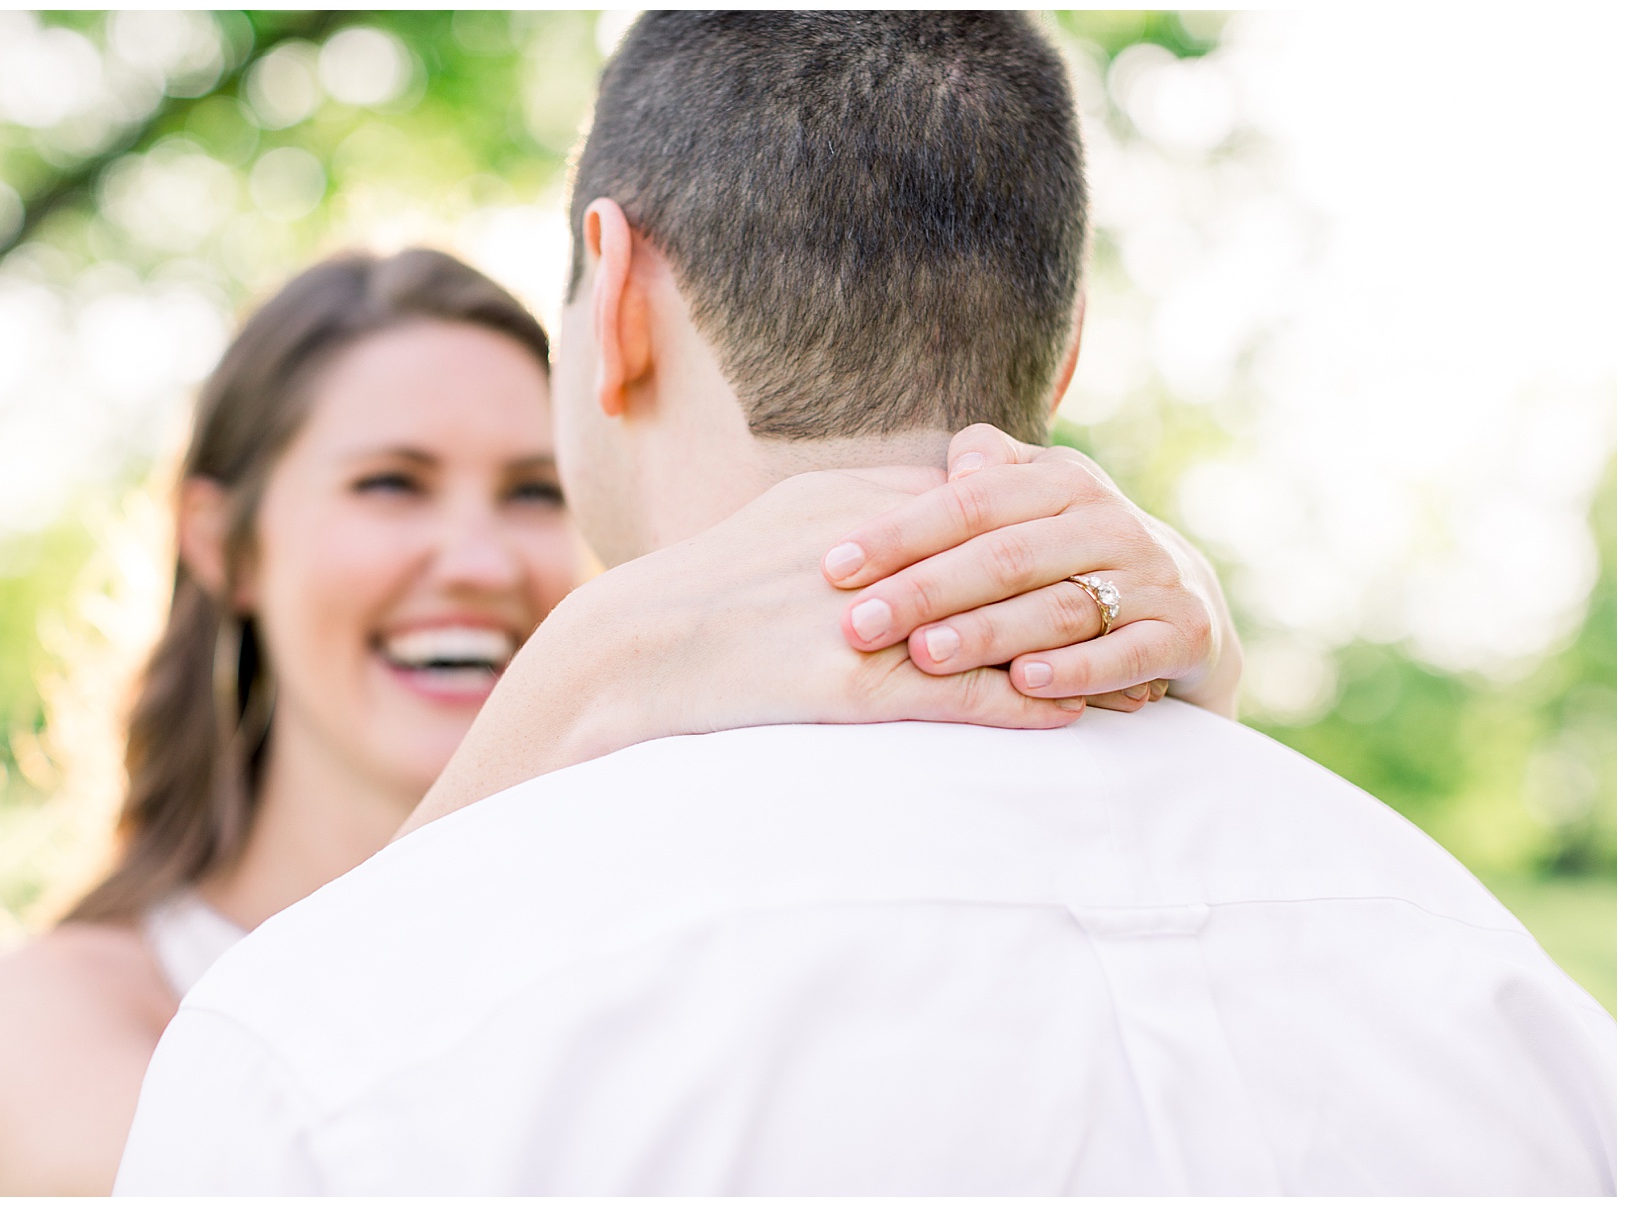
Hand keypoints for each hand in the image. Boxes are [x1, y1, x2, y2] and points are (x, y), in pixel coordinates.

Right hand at [398, 468, 1092, 835]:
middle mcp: (881, 554)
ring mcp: (870, 623)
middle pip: (1019, 565)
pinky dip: (1027, 708)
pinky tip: (1073, 723)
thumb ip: (871, 497)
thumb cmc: (708, 587)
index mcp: (865, 503)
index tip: (1105, 559)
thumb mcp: (793, 516)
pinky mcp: (854, 690)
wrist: (633, 652)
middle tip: (1145, 619)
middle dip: (1090, 593)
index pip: (992, 510)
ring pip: (1005, 635)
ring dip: (1077, 658)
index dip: (1059, 535)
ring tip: (1134, 682)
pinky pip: (963, 699)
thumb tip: (941, 485)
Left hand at [822, 424, 1241, 718]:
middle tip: (860, 625)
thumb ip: (991, 470)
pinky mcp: (1182, 633)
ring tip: (926, 655)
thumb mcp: (1037, 497)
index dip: (901, 532)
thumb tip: (960, 462)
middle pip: (1006, 555)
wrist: (1189, 602)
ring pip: (1059, 607)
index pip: (971, 501)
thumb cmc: (1074, 550)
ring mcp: (1151, 578)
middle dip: (926, 590)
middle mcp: (1108, 523)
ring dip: (989, 633)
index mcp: (1062, 483)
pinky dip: (1076, 671)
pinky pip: (1127, 654)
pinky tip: (1023, 684)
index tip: (835, 567)